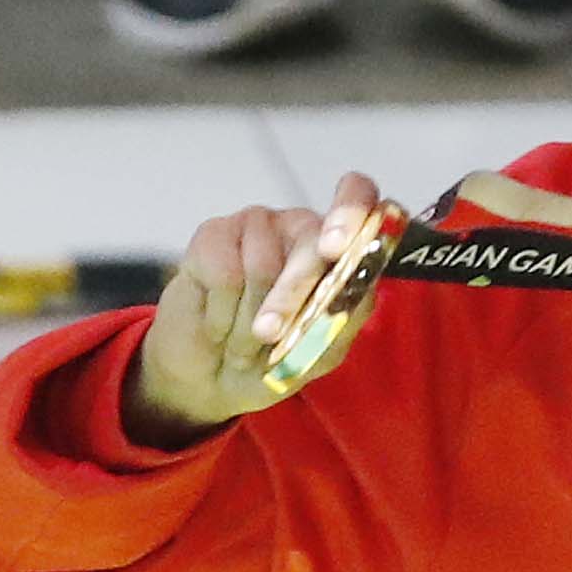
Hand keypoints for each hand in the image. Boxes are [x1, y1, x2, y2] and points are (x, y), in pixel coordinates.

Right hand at [124, 172, 392, 445]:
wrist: (213, 377)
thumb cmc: (276, 357)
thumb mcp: (321, 349)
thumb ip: (345, 317)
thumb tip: (358, 292)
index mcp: (339, 245)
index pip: (358, 194)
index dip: (350, 214)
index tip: (334, 249)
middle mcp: (300, 226)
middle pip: (308, 244)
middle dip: (290, 298)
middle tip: (270, 335)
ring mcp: (256, 224)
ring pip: (261, 266)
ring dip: (249, 321)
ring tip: (243, 343)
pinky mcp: (213, 233)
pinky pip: (224, 274)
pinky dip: (221, 315)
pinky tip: (218, 325)